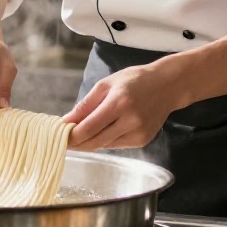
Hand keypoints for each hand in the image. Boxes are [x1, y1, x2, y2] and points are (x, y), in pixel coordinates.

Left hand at [64, 62, 180, 149]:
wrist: (167, 86)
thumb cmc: (134, 80)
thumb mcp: (106, 84)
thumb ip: (86, 105)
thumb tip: (67, 121)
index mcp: (119, 103)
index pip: (88, 128)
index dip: (71, 136)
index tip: (58, 136)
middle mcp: (130, 121)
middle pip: (95, 141)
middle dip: (77, 143)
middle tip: (63, 140)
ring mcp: (138, 133)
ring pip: (104, 145)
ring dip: (89, 142)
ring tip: (78, 136)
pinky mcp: (143, 141)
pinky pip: (116, 145)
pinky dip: (104, 140)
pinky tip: (100, 133)